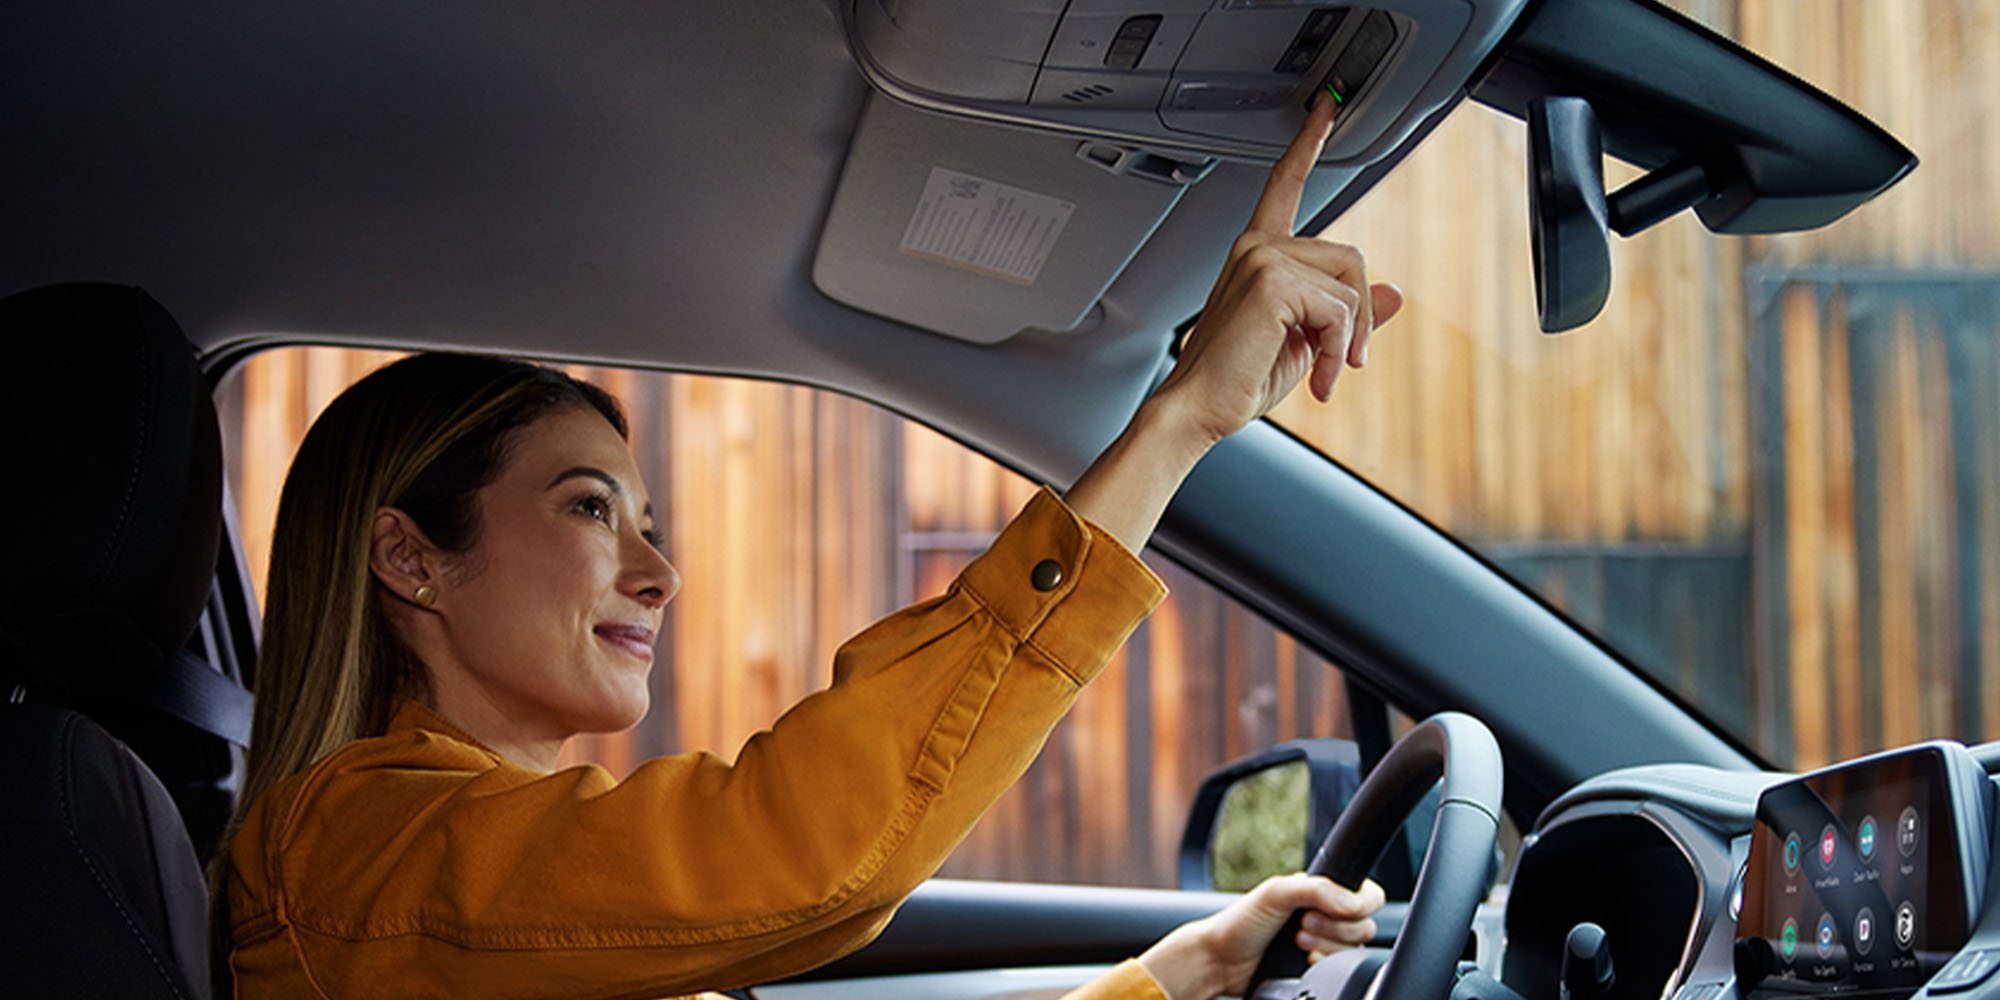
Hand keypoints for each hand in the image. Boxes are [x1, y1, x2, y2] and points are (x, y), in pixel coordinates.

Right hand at [1063, 96, 1400, 553]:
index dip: (1309, 142)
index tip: (1327, 106)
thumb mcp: (1307, 342)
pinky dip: (1338, 351)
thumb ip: (1348, 312)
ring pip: (1350, 286)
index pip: (1286, 184)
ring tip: (1325, 374)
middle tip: (1344, 362)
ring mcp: (1263, 260)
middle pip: (1350, 256)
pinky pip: (1340, 311)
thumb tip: (1395, 292)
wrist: (1197, 410)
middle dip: (1359, 317)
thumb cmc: (1236, 379)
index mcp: (1258, 253)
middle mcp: (1258, 247)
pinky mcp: (1272, 283)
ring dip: (1349, 340)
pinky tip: (1317, 377)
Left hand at [1136, 873, 1385, 999]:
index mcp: (1321, 892)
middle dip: (1334, 927)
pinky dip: (1325, 964)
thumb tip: (1354, 904)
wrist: (1222, 960)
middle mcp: (1328, 916)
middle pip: (1365, 925)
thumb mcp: (1276, 892)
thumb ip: (1318, 889)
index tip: (1325, 908)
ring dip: (1327, 946)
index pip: (1367, 894)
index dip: (1356, 904)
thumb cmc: (1242, 922)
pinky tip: (1304, 960)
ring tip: (1298, 942)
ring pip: (1356, 949)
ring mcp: (1326, 944)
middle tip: (1302, 925)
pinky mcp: (1321, 969)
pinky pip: (1343, 970)